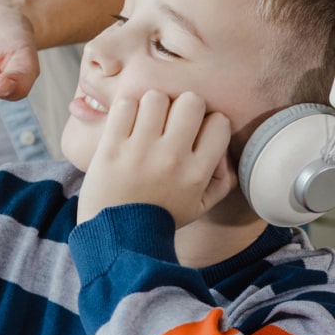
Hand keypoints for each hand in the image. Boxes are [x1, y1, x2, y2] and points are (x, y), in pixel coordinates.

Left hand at [76, 90, 234, 227]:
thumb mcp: (200, 206)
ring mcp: (140, 150)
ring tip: (147, 121)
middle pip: (191, 101)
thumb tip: (222, 150)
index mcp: (196, 173)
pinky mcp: (111, 146)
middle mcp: (172, 158)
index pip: (219, 122)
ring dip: (152, 105)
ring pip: (156, 97)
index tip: (197, 132)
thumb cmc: (160, 217)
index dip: (209, 121)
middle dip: (183, 106)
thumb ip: (222, 179)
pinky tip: (127, 124)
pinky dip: (127, 109)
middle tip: (171, 121)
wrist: (117, 237)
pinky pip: (125, 106)